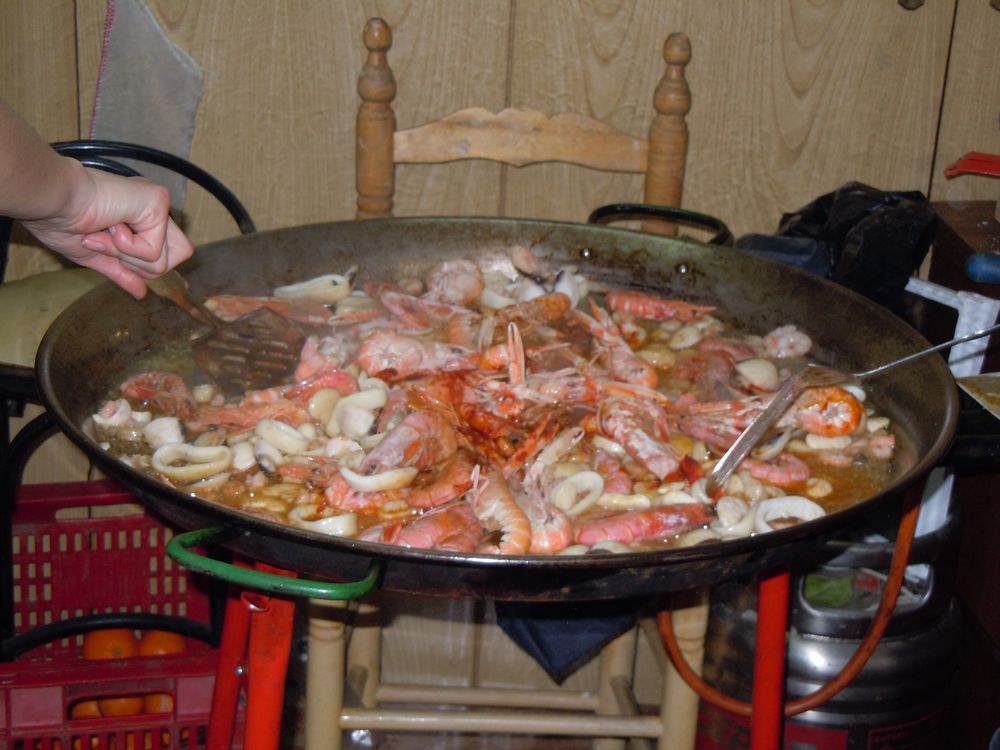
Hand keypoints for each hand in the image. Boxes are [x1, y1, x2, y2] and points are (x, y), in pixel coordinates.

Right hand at [20, 164, 193, 298]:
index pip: (165, 255)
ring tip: (105, 231)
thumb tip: (142, 293)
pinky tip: (111, 224)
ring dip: (127, 256)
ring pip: (164, 261)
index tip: (116, 251)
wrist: (50, 202)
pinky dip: (127, 248)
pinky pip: (155, 251)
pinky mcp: (158, 202)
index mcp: (140, 217)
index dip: (144, 265)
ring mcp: (158, 204)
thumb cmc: (61, 221)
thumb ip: (121, 272)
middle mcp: (154, 208)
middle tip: (108, 241)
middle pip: (178, 258)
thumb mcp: (93, 255)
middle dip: (139, 264)